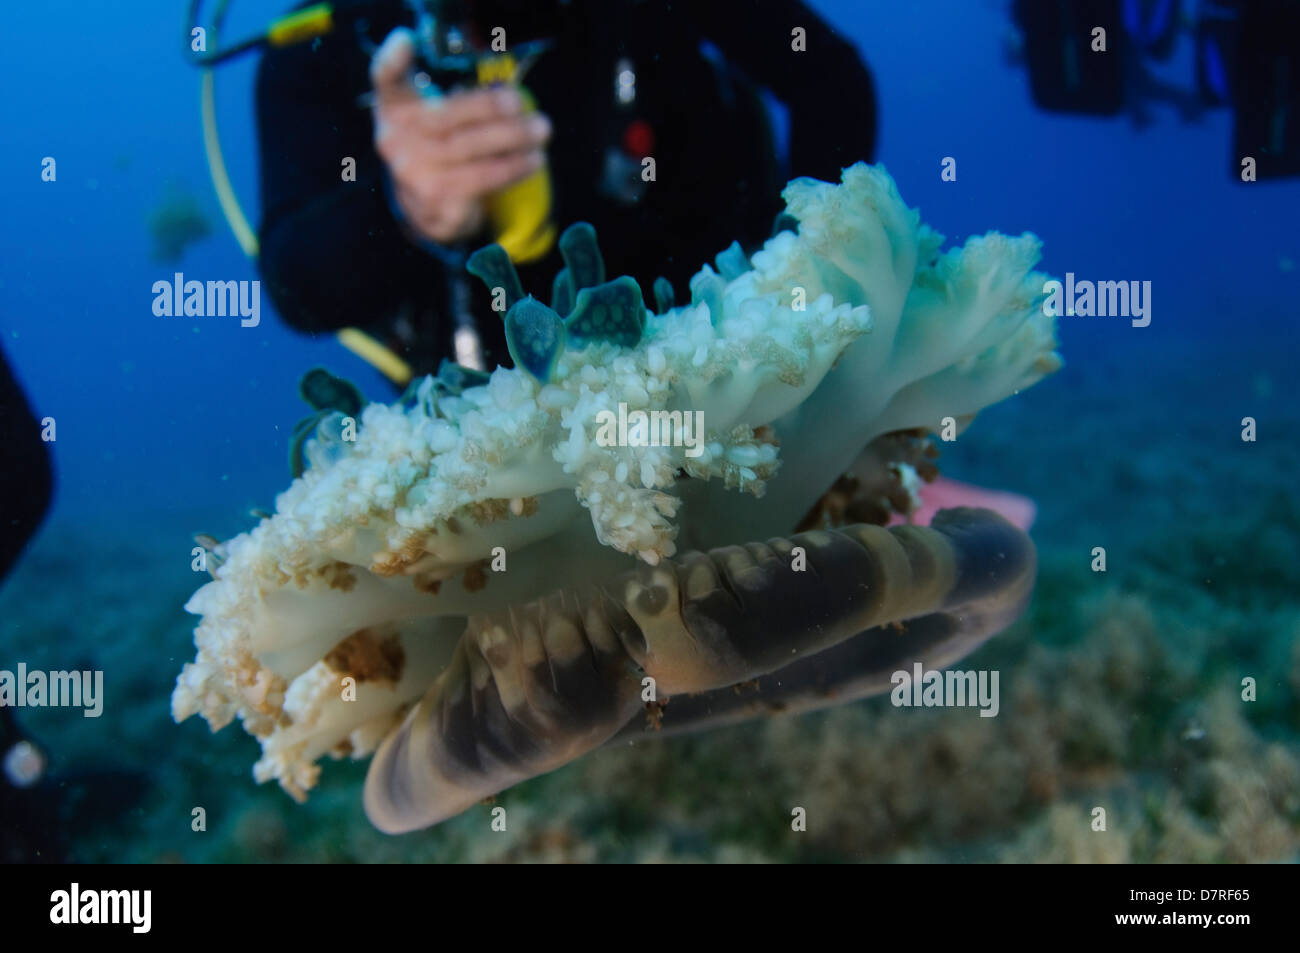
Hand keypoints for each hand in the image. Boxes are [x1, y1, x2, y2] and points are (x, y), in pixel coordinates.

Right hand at [370, 28, 551, 244]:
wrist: (425, 209)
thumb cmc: (439, 150)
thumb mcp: (434, 119)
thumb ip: (456, 101)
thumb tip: (508, 95)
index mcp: (395, 107)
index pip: (386, 79)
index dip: (392, 61)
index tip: (406, 42)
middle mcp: (395, 138)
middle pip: (443, 115)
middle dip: (486, 106)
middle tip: (519, 101)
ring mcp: (413, 170)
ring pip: (468, 148)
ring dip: (511, 138)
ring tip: (540, 130)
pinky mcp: (436, 197)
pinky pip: (482, 178)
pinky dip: (512, 167)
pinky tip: (532, 160)